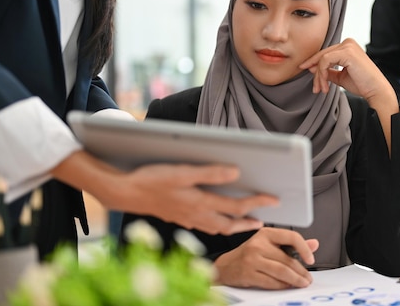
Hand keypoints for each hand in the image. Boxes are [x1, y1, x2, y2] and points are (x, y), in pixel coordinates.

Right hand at [52, 152, 278, 234]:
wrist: (125, 192)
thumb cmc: (152, 180)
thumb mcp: (182, 171)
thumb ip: (210, 173)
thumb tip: (235, 173)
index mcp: (201, 203)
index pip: (237, 206)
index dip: (258, 202)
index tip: (274, 199)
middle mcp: (197, 215)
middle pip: (230, 224)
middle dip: (249, 222)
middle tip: (265, 219)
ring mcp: (188, 219)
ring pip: (218, 228)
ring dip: (235, 226)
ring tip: (247, 222)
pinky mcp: (180, 218)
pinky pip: (206, 227)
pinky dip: (218, 226)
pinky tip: (218, 220)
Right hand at [214, 227, 318, 288]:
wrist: (225, 266)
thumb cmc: (249, 255)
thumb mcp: (269, 244)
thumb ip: (292, 244)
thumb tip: (314, 244)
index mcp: (266, 233)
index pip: (291, 237)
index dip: (304, 249)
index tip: (311, 259)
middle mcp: (258, 244)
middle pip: (287, 259)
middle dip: (302, 271)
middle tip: (308, 278)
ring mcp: (252, 259)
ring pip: (282, 272)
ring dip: (295, 280)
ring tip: (302, 283)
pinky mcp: (248, 274)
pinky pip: (271, 282)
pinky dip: (282, 285)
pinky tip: (287, 286)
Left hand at [299, 38, 396, 109]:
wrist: (376, 90)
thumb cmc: (362, 84)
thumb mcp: (340, 76)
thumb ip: (328, 71)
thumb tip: (312, 68)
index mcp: (347, 46)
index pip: (326, 54)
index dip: (314, 64)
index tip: (307, 73)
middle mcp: (348, 43)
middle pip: (322, 55)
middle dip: (316, 73)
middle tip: (315, 88)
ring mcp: (348, 46)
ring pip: (322, 59)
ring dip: (319, 76)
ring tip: (322, 89)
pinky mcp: (347, 52)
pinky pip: (325, 61)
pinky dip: (322, 74)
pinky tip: (325, 85)